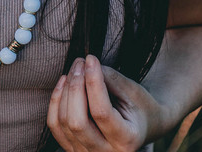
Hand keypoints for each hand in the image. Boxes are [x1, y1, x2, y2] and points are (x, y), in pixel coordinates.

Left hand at [46, 55, 168, 150]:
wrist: (145, 127)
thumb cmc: (141, 108)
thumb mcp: (133, 92)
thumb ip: (110, 79)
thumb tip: (85, 67)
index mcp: (126, 140)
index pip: (101, 112)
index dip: (93, 82)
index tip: (91, 59)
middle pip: (77, 122)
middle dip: (75, 87)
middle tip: (80, 63)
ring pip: (63, 123)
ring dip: (64, 91)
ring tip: (74, 69)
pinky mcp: (74, 149)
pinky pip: (55, 126)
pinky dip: (55, 103)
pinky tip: (63, 84)